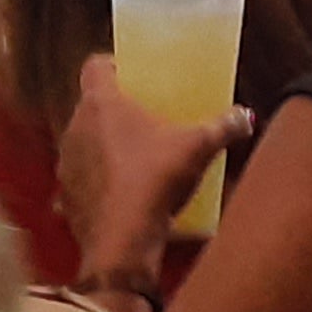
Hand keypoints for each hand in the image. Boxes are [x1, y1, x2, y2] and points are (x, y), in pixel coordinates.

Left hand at [59, 54, 248, 297]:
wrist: (122, 245)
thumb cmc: (153, 182)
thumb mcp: (197, 149)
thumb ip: (223, 127)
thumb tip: (245, 117)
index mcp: (100, 103)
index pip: (95, 66)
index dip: (114, 65)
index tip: (136, 75)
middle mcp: (75, 128)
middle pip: (92, 105)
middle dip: (115, 110)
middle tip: (146, 117)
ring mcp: (66, 165)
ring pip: (84, 142)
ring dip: (104, 146)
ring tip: (136, 157)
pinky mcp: (66, 198)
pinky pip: (82, 180)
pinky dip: (99, 182)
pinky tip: (124, 194)